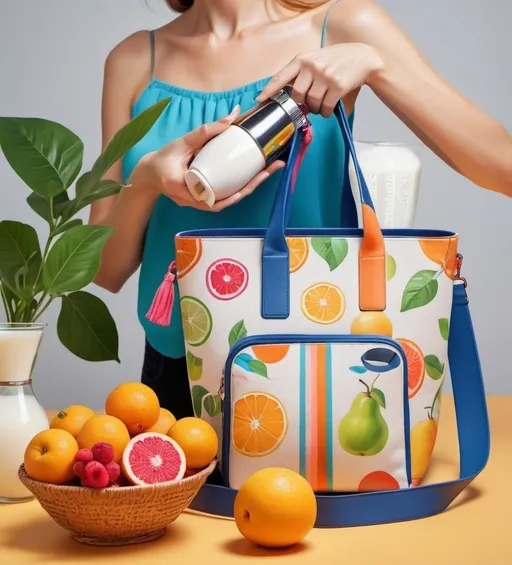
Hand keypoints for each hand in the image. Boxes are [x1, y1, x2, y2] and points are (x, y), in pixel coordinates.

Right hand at [130, 106, 283, 211]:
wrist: (149, 176)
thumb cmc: (162, 159)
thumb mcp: (182, 142)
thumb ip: (207, 130)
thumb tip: (234, 114)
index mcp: (189, 190)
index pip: (222, 194)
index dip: (245, 185)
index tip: (261, 173)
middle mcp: (196, 202)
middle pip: (232, 198)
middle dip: (255, 184)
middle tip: (274, 167)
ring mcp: (201, 204)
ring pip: (230, 199)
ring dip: (250, 186)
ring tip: (268, 171)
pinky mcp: (204, 200)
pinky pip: (224, 197)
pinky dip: (239, 188)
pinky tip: (251, 177)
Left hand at [256, 43, 383, 116]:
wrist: (364, 58)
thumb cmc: (336, 62)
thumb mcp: (315, 60)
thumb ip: (301, 74)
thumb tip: (287, 98)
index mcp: (302, 59)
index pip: (281, 76)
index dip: (269, 90)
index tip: (259, 100)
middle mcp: (311, 65)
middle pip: (297, 96)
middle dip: (302, 104)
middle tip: (310, 103)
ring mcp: (324, 75)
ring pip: (312, 103)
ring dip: (316, 109)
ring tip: (322, 103)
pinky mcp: (337, 86)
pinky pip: (325, 108)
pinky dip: (326, 112)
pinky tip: (330, 107)